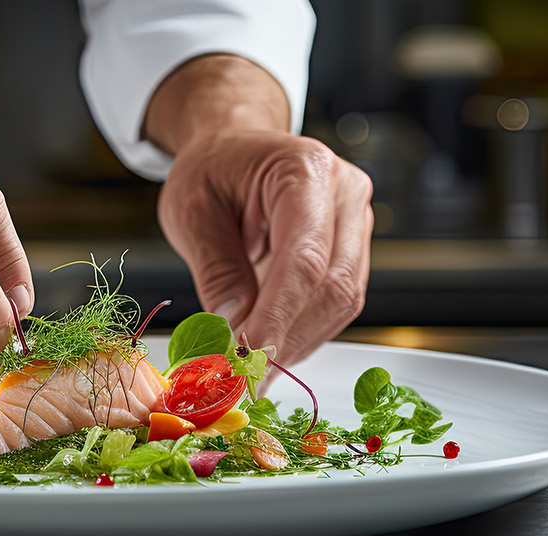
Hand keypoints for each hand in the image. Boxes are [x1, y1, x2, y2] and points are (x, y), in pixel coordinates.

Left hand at [158, 131, 372, 364]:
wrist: (233, 149)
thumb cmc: (211, 170)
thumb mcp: (191, 212)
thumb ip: (215, 270)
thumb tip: (232, 330)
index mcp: (305, 170)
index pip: (303, 258)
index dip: (278, 315)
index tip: (249, 355)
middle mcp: (345, 193)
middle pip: (333, 286)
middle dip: (287, 337)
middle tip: (242, 375)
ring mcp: (356, 223)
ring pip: (341, 303)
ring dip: (295, 341)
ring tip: (249, 364)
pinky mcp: (354, 251)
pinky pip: (336, 304)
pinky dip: (301, 332)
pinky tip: (268, 344)